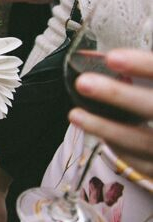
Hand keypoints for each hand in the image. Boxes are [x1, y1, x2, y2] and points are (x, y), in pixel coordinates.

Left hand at [69, 49, 152, 176]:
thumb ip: (149, 72)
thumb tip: (118, 58)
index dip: (145, 65)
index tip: (112, 58)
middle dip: (120, 96)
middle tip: (84, 83)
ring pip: (144, 141)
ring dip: (106, 128)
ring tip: (75, 115)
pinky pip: (143, 164)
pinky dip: (120, 148)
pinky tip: (101, 133)